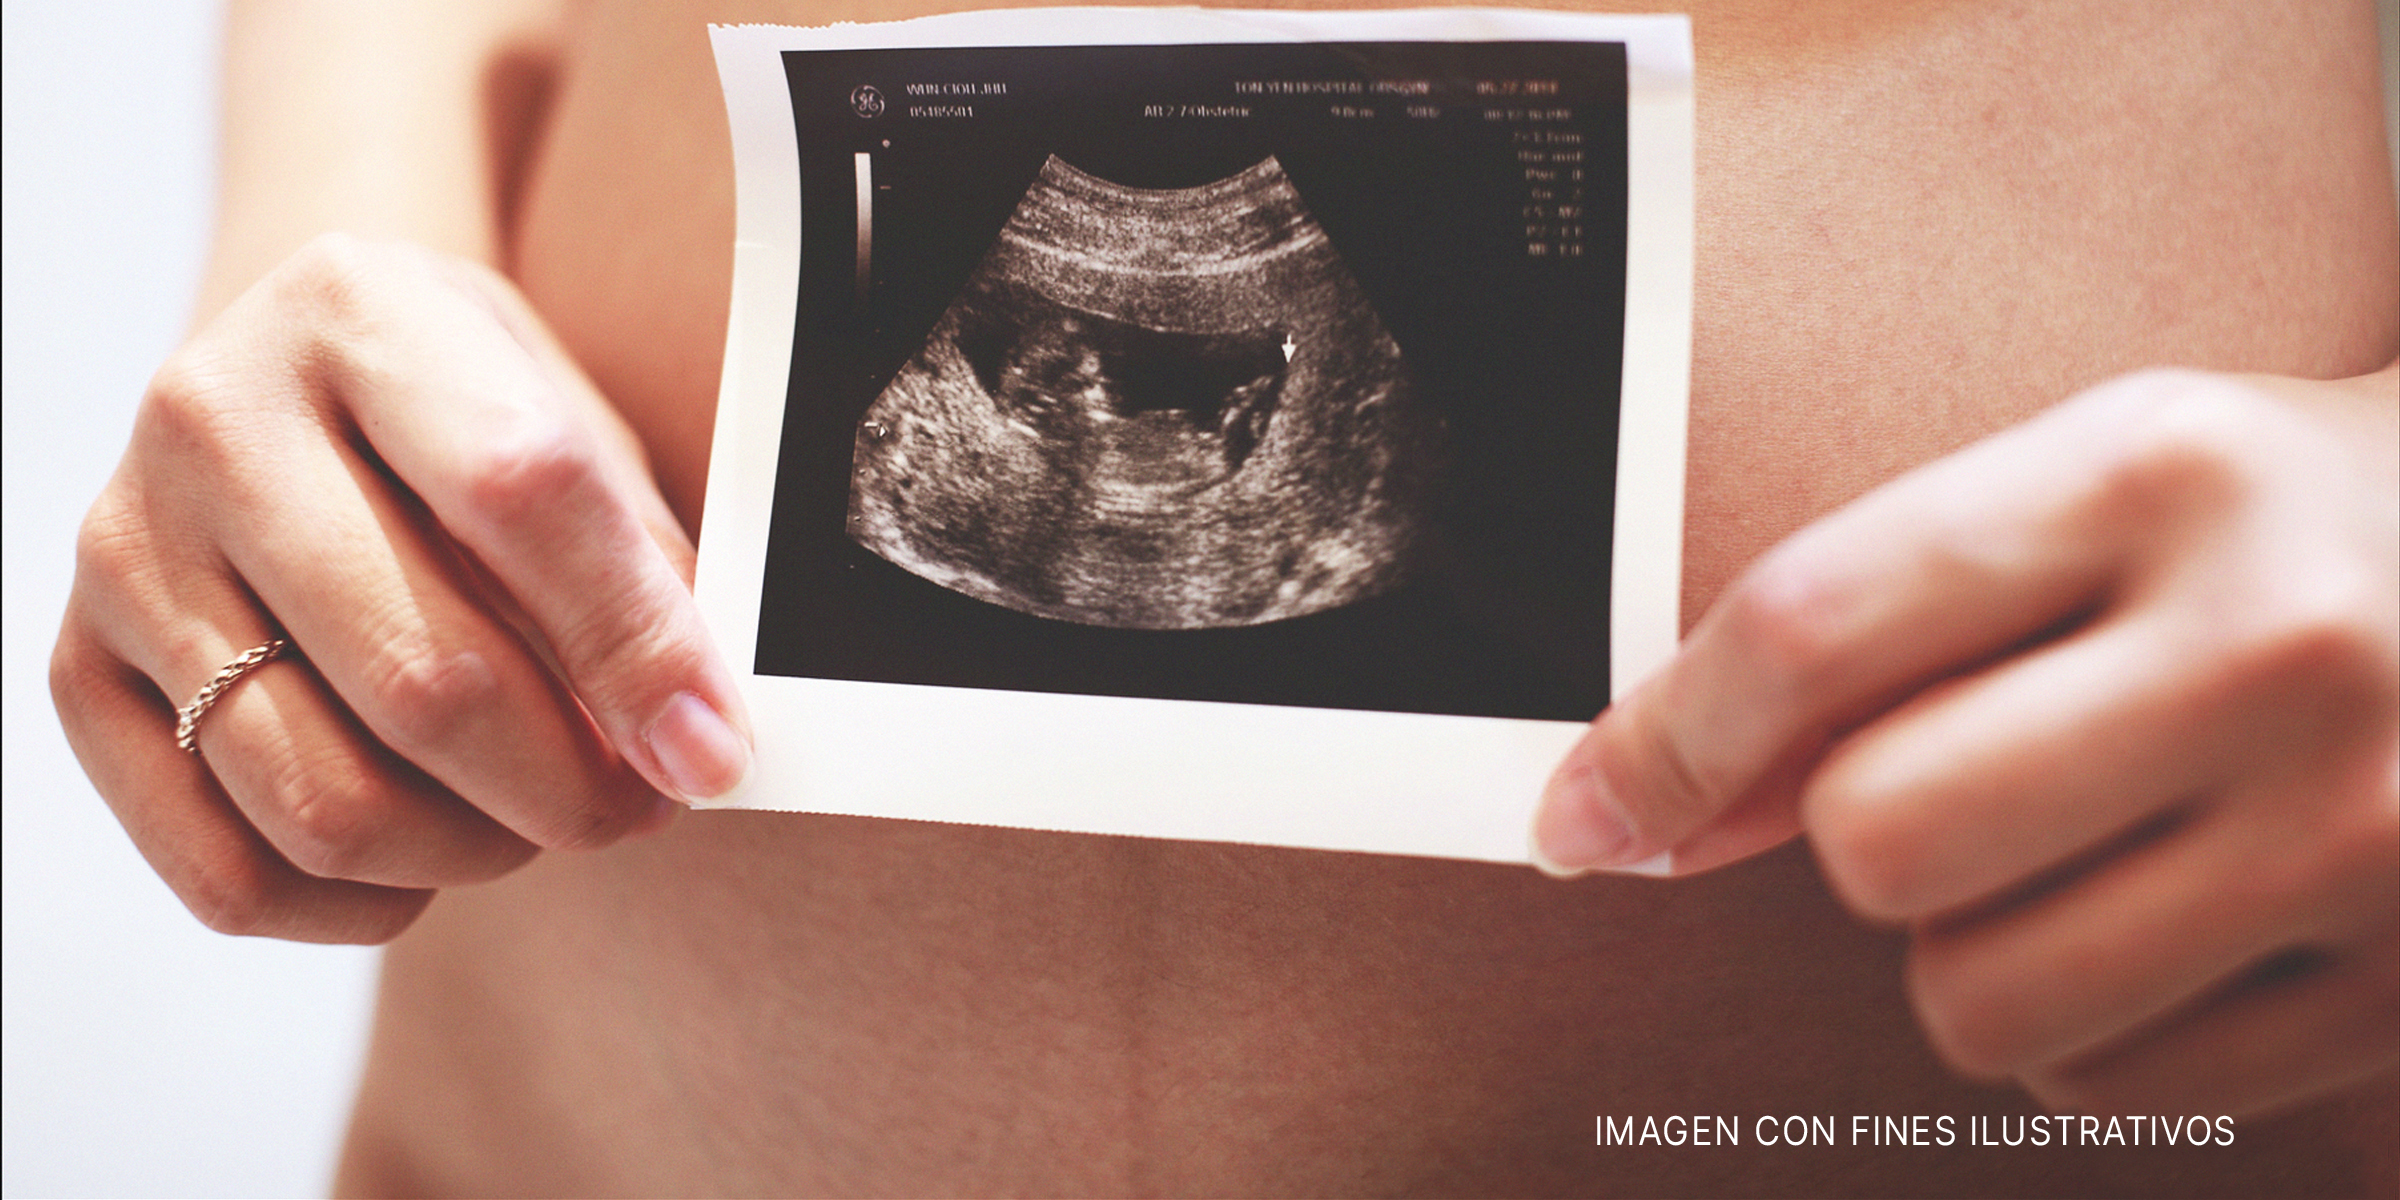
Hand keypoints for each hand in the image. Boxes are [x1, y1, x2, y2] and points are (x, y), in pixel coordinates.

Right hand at [51, 235, 751, 942]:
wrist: (294, 373)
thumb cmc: (467, 412)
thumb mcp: (577, 422)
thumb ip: (644, 565)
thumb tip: (698, 740)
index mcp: (360, 311)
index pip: (522, 493)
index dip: (638, 647)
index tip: (717, 750)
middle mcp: (212, 421)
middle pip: (422, 680)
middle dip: (569, 788)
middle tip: (638, 806)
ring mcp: (126, 552)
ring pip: (325, 803)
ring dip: (477, 853)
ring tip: (541, 817)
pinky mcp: (78, 673)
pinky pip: (228, 874)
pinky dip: (364, 903)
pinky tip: (431, 856)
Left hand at [1533, 365, 2398, 1115]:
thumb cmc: (2264, 528)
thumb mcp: (2080, 492)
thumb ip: (1862, 631)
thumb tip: (1642, 807)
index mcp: (2158, 474)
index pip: (1814, 628)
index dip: (1658, 740)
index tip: (1584, 811)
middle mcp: (2275, 646)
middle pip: (1877, 840)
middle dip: (1856, 836)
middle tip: (1951, 780)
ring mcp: (2364, 828)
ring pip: (1976, 995)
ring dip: (1965, 946)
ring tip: (2068, 851)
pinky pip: (2103, 1084)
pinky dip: (2079, 1026)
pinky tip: (2157, 921)